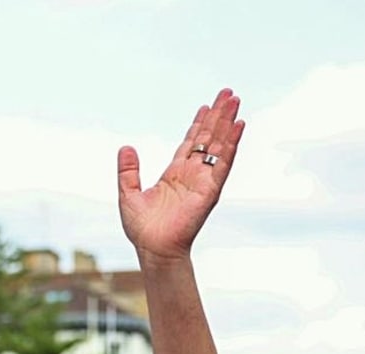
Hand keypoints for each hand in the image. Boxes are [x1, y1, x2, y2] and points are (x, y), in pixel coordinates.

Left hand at [118, 88, 244, 262]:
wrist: (153, 249)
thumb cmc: (142, 229)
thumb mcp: (128, 194)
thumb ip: (128, 171)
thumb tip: (126, 147)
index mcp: (174, 174)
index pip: (190, 143)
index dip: (199, 124)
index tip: (206, 106)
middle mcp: (192, 174)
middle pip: (208, 138)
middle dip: (217, 115)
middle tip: (228, 93)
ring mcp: (203, 180)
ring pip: (218, 145)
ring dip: (227, 122)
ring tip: (235, 101)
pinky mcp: (210, 189)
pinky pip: (224, 163)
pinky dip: (232, 144)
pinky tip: (239, 126)